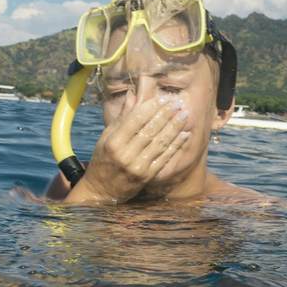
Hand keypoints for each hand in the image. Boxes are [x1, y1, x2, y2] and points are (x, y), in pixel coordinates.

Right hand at [68, 98, 191, 203]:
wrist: (101, 191)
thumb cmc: (103, 160)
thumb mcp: (106, 138)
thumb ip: (122, 117)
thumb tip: (133, 95)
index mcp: (113, 142)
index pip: (135, 120)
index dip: (151, 108)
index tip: (163, 98)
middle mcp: (125, 154)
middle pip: (150, 130)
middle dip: (166, 115)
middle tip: (178, 103)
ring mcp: (137, 167)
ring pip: (160, 143)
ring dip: (174, 128)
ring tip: (184, 116)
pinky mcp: (147, 176)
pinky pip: (164, 158)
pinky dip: (176, 145)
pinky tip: (184, 135)